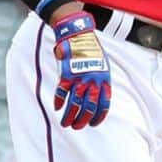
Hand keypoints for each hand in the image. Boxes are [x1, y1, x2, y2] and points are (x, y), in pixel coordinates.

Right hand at [51, 12, 111, 129]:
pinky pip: (62, 93)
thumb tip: (97, 97)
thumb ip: (101, 81)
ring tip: (65, 123)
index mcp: (104, 80)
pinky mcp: (66, 75)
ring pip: (74, 104)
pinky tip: (57, 108)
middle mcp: (93, 82)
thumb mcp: (103, 65)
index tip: (92, 124)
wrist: (79, 34)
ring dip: (69, 116)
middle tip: (76, 126)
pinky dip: (59, 102)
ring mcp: (79, 79)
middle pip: (88, 108)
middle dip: (82, 120)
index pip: (104, 105)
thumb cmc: (91, 50)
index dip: (98, 117)